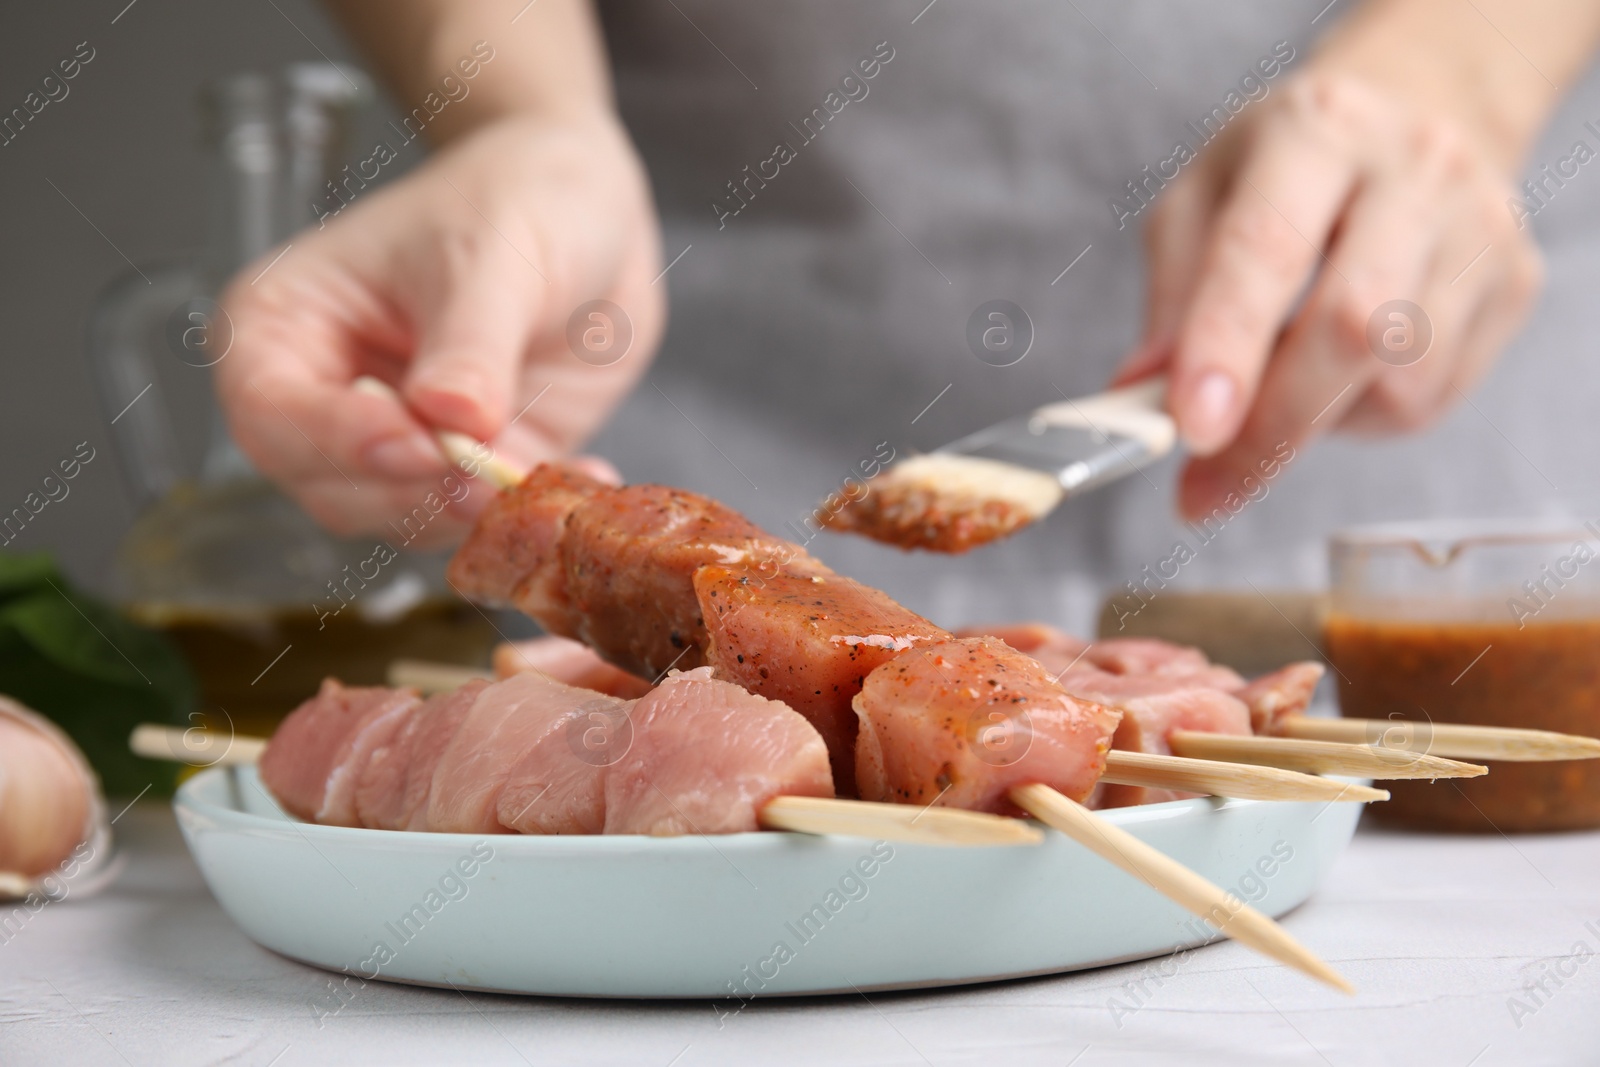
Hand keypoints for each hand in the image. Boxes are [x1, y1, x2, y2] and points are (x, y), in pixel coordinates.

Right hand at [215, 113, 662, 544]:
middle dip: (413, 490)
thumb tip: (449, 418)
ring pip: (403, 518)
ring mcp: (397, 440)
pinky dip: (527, 514)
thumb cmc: (517, 199)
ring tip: (540, 474)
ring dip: (474, 510)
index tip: (418, 443)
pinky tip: (580, 477)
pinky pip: (480, 518)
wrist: (589, 211)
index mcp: (285, 324)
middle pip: (331, 486)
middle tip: (489, 470)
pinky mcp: (465, 471)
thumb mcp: (494, 257)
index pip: (270, 412)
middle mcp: (326, 396)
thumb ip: (469, 343)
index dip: (337, 441)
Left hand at [1119, 34, 1548, 520]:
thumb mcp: (1201, 201)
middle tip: (1207, 486)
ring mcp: (1480, 225)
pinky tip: (1342, 373)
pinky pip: (1433, 398)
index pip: (1267, 248)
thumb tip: (1142, 394)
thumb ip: (1171, 297)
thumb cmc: (1284, 172)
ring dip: (1320, 421)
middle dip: (1272, 426)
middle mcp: (1414, 167)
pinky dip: (1366, 415)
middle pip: (1353, 326)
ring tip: (1282, 386)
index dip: (1226, 347)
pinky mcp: (1515, 283)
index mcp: (1315, 130)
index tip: (1191, 429)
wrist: (1417, 112)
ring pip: (1401, 380)